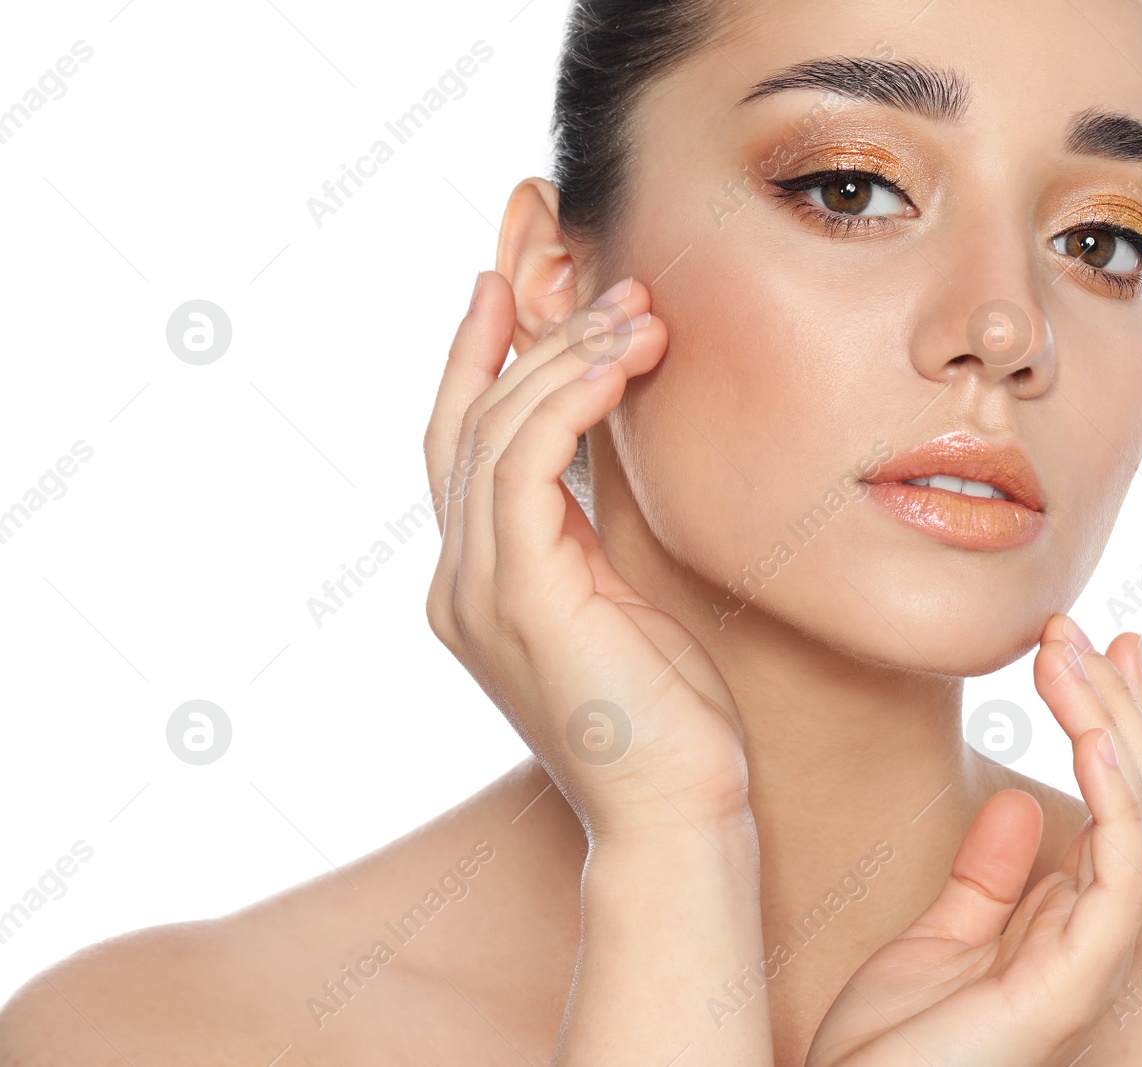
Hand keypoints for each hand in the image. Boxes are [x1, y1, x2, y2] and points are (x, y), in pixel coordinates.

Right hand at [423, 270, 751, 840]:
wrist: (675, 814)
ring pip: (494, 433)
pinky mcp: (522, 600)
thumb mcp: (620, 603)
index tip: (508, 286)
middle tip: (609, 283)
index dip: (477, 361)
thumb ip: (587, 535)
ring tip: (637, 310)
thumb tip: (601, 451)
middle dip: (527, 338)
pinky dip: (565, 401)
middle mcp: (461, 585)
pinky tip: (618, 361)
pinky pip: (526, 468)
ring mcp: (480, 594)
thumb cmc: (667, 717)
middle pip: (464, 425)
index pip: (460, 448)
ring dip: (564, 357)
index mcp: (479, 586)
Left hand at [807, 617, 1141, 1065]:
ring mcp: (1088, 957)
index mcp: (1065, 918)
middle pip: (1140, 794)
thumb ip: (985, 876)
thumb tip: (1017, 804)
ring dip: (1111, 723)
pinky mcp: (1071, 983)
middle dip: (1118, 701)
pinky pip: (1120, 877)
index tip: (1097, 641)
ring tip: (1071, 654)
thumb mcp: (936, 940)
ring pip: (1140, 818)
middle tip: (1079, 625)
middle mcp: (1090, 932)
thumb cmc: (892, 1048)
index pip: (1116, 798)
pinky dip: (1116, 799)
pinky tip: (1091, 736)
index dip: (1115, 717)